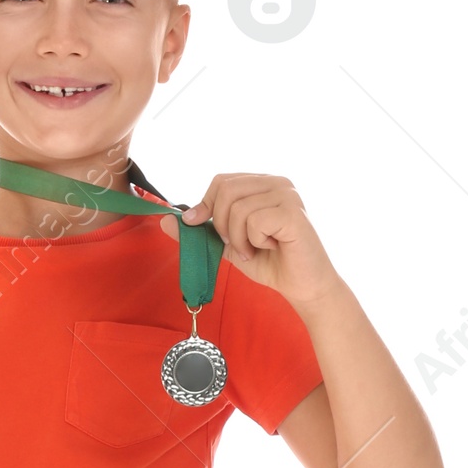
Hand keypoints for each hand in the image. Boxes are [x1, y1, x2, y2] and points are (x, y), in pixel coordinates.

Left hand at [164, 173, 342, 313]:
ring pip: (237, 208)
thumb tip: (166, 220)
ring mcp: (287, 195)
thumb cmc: (269, 262)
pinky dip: (255, 241)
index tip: (202, 227)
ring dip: (239, 238)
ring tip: (256, 248)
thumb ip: (201, 231)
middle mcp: (277, 182)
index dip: (206, 205)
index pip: (222, 181)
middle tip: (238, 245)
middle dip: (221, 224)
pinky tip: (272, 247)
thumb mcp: (227, 245)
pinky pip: (254, 221)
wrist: (302, 286)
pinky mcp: (293, 212)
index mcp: (262, 184)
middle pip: (225, 189)